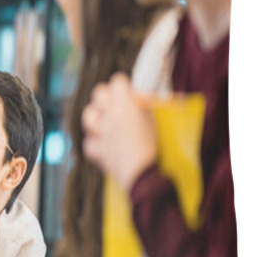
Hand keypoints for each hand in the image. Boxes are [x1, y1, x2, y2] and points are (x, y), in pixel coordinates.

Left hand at [82, 73, 157, 192]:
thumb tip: (169, 99)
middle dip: (106, 96)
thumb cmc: (159, 147)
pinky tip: (104, 146)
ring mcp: (102, 133)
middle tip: (116, 105)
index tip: (130, 93)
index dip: (123, 85)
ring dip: (96, 117)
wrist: (145, 175)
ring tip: (106, 122)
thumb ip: (157, 107)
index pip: (117, 80)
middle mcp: (110, 115)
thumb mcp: (162, 121)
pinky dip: (94, 144)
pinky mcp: (98, 151)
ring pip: (87, 116)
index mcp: (127, 104)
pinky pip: (88, 143)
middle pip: (98, 92)